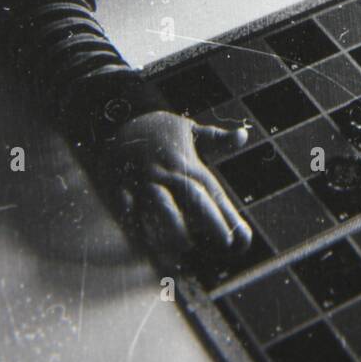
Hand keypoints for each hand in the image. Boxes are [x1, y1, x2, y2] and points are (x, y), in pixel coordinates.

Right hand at [92, 111, 252, 258]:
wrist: (116, 115)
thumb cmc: (158, 129)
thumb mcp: (189, 129)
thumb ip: (217, 138)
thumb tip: (243, 136)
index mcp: (187, 162)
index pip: (211, 190)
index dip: (226, 212)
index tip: (241, 233)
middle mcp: (168, 172)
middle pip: (192, 196)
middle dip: (209, 219)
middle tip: (225, 242)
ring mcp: (143, 179)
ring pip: (160, 203)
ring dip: (173, 225)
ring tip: (185, 246)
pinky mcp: (119, 185)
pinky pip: (128, 207)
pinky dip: (136, 223)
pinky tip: (145, 242)